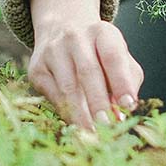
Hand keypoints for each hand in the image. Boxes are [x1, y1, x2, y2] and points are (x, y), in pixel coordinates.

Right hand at [27, 0, 143, 130]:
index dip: (121, 81)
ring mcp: (53, 51)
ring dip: (81, 115)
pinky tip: (77, 127)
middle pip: (88, 71)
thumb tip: (122, 113)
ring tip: (93, 135)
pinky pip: (53, 96)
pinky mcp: (37, 68)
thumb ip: (127, 81)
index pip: (113, 56)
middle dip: (98, 102)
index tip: (129, 105)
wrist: (61, 30)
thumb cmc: (99, 52)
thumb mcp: (118, 56)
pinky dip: (67, 114)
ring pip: (67, 87)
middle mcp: (76, 37)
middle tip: (108, 126)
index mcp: (102, 32)